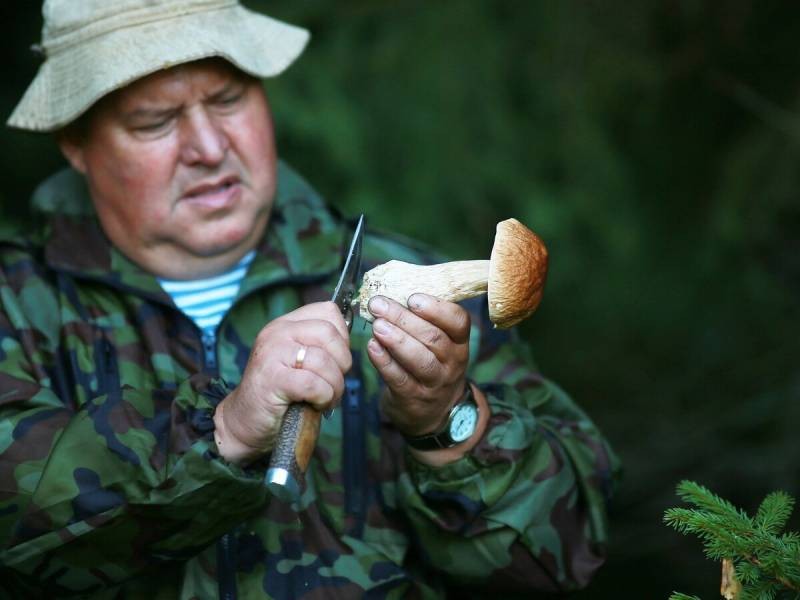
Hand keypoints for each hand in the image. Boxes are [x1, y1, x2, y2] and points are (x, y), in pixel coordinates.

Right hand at [214, 302, 351, 463]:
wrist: (244, 421)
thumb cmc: (278, 393)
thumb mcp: (297, 360)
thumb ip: (318, 346)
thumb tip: (349, 343)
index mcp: (285, 324)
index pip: (327, 311)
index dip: (342, 337)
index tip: (336, 359)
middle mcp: (277, 333)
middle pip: (329, 333)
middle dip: (342, 362)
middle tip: (334, 382)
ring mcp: (272, 354)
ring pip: (324, 361)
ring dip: (334, 386)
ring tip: (326, 398)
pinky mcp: (272, 379)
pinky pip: (313, 384)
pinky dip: (323, 397)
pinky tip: (315, 404)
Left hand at [366, 293, 470, 437]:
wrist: (433, 414)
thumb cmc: (430, 366)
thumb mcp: (438, 345)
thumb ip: (422, 321)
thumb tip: (391, 292)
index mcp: (459, 343)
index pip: (458, 322)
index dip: (436, 308)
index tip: (412, 297)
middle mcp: (452, 363)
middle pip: (433, 338)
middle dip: (403, 318)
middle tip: (379, 304)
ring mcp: (434, 383)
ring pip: (420, 360)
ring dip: (396, 340)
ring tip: (377, 325)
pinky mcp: (414, 399)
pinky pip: (400, 379)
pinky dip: (384, 362)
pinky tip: (372, 347)